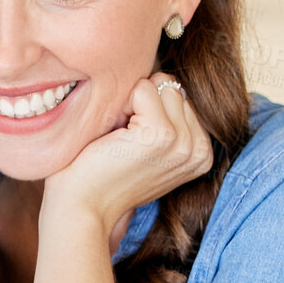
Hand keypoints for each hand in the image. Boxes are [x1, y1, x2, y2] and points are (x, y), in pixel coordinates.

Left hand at [42, 74, 213, 231]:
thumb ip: (166, 118)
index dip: (146, 110)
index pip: (178, 95)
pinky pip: (142, 88)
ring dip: (130, 104)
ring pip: (159, 84)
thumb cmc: (103, 174)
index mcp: (201, 152)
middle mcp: (200, 149)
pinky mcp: (162, 135)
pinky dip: (121, 105)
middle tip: (122, 143)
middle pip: (172, 86)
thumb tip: (163, 76)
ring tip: (119, 140)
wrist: (81, 206)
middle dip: (140, 104)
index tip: (132, 145)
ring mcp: (183, 143)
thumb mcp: (146, 147)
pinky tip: (113, 139)